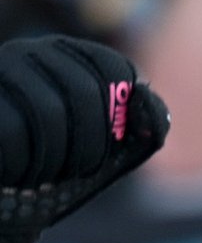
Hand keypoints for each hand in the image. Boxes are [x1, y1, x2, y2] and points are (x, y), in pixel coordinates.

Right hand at [0, 35, 169, 242]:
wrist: (1, 191)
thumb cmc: (57, 163)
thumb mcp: (109, 148)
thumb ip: (145, 124)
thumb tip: (145, 93)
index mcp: (71, 55)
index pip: (115, 68)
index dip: (120, 116)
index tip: (109, 149)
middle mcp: (32, 51)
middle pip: (83, 91)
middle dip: (91, 145)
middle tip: (81, 172)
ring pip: (46, 111)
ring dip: (56, 159)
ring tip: (46, 177)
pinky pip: (10, 131)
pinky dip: (23, 166)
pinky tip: (20, 176)